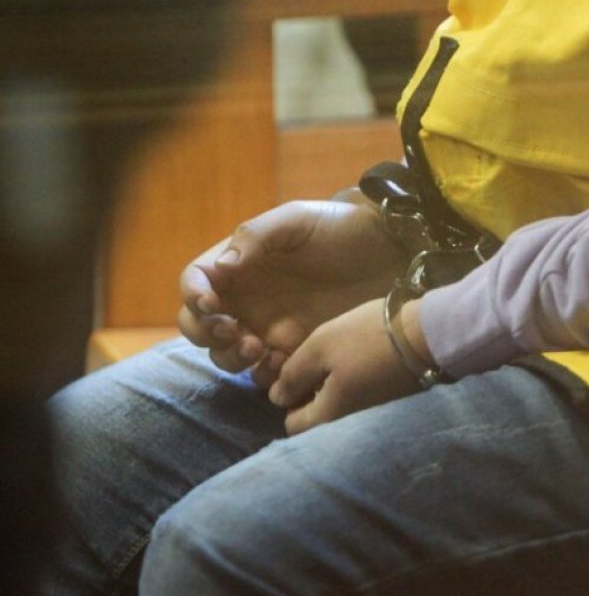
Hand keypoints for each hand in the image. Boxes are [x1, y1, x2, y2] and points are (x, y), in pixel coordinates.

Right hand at [178, 196, 404, 385]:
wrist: (389, 252)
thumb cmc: (340, 227)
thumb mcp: (297, 220)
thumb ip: (255, 238)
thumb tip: (221, 268)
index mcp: (238, 264)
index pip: (195, 283)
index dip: (193, 296)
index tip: (211, 304)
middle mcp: (246, 298)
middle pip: (200, 326)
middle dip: (207, 334)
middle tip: (236, 333)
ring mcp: (268, 327)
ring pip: (227, 355)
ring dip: (231, 358)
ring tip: (258, 349)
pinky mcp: (296, 350)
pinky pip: (267, 373)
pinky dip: (266, 374)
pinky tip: (284, 363)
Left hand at [267, 298, 427, 434]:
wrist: (429, 335)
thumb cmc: (367, 339)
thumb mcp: (320, 348)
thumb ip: (292, 374)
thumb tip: (277, 398)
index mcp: (329, 416)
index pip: (292, 425)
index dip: (287, 400)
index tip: (295, 373)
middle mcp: (351, 426)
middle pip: (318, 419)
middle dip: (310, 395)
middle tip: (315, 363)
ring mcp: (374, 414)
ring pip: (341, 408)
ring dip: (333, 389)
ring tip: (339, 359)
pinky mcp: (392, 401)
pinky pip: (361, 400)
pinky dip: (355, 385)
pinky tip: (361, 361)